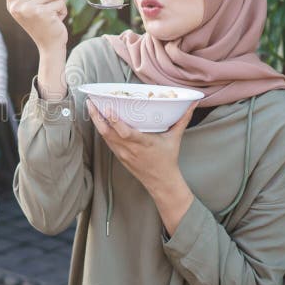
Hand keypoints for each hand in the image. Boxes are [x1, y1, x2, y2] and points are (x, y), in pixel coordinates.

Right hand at [4, 0, 67, 53]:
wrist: (50, 46)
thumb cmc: (44, 23)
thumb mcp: (35, 3)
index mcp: (13, 3)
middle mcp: (17, 6)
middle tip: (56, 3)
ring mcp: (28, 10)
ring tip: (57, 11)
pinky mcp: (42, 13)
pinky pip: (59, 1)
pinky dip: (63, 9)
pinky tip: (58, 20)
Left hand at [87, 100, 198, 233]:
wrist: (161, 182)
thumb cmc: (168, 159)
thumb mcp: (175, 138)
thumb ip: (182, 119)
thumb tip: (194, 103)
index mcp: (143, 143)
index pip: (125, 133)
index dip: (115, 121)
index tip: (107, 108)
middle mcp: (129, 149)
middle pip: (108, 133)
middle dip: (97, 117)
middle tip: (90, 102)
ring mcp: (122, 153)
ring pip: (104, 137)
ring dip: (96, 122)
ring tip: (91, 106)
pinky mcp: (118, 156)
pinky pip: (107, 141)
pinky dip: (101, 129)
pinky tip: (98, 119)